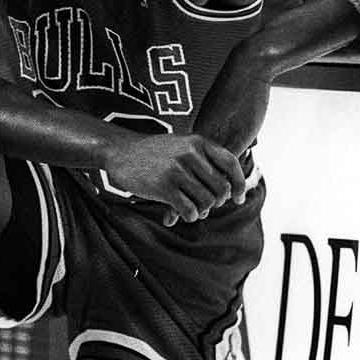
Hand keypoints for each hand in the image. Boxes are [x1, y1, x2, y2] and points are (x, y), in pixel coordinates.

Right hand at [104, 133, 245, 226]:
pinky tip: (177, 214)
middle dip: (217, 202)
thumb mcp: (181, 145)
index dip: (239, 184)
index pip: (231, 164)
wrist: (120, 153)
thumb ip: (204, 159)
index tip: (239, 198)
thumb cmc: (154, 153)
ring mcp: (177, 170)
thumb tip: (230, 187)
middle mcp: (190, 154)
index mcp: (198, 142)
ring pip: (207, 202)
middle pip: (221, 188)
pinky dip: (188, 216)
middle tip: (206, 206)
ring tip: (191, 210)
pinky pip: (189, 211)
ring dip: (201, 211)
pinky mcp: (164, 187)